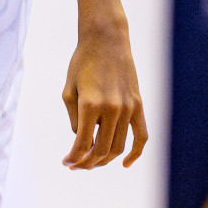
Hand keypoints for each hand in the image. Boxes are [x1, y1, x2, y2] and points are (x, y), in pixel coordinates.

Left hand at [61, 23, 146, 168]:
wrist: (106, 41)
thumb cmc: (82, 64)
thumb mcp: (68, 90)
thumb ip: (74, 118)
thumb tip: (82, 139)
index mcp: (90, 105)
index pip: (82, 143)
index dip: (74, 157)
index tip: (66, 163)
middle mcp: (112, 109)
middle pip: (101, 149)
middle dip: (87, 162)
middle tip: (76, 166)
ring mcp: (128, 108)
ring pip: (119, 146)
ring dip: (105, 160)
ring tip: (92, 163)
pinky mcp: (138, 106)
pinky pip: (141, 136)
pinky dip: (135, 154)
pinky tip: (124, 164)